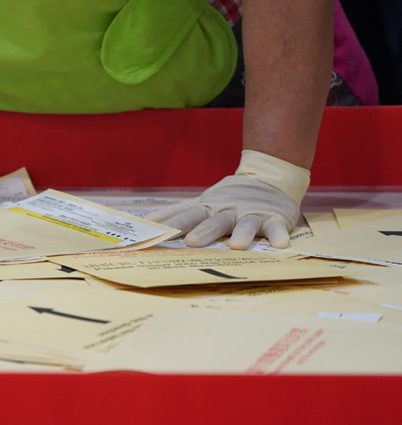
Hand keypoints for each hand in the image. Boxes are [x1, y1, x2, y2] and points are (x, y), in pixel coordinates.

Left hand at [145, 150, 309, 249]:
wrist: (268, 178)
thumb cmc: (226, 200)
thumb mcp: (201, 204)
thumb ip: (176, 214)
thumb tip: (144, 221)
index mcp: (207, 209)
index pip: (185, 215)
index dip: (169, 223)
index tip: (152, 232)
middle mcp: (227, 211)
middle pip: (213, 221)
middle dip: (203, 231)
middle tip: (191, 242)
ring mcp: (250, 214)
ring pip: (245, 224)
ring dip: (241, 234)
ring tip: (236, 246)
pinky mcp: (274, 218)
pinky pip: (276, 227)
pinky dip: (278, 234)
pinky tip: (280, 244)